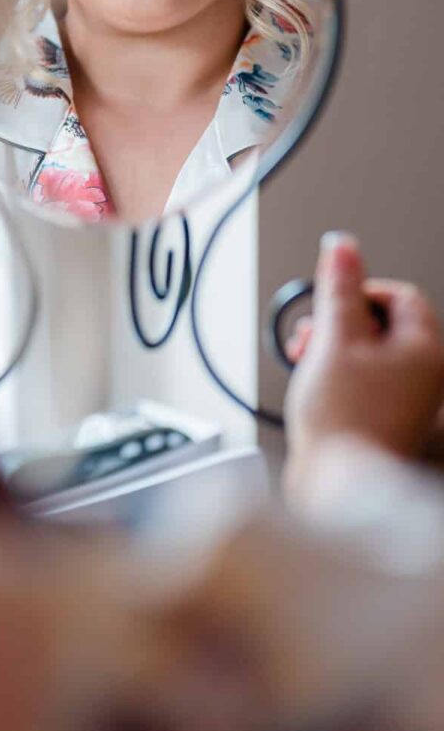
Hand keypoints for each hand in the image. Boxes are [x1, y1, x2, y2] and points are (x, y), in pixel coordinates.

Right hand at [285, 232, 443, 492]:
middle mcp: (425, 374)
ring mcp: (407, 399)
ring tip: (305, 359)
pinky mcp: (385, 418)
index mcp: (425, 348)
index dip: (358, 290)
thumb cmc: (343, 420)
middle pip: (381, 321)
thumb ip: (339, 285)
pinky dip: (336, 372)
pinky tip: (314, 383)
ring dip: (331, 345)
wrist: (336, 485)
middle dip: (338, 320)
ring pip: (368, 350)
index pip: (399, 294)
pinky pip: (363, 378)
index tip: (330, 302)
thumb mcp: (335, 336)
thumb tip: (343, 245)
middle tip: (312, 334)